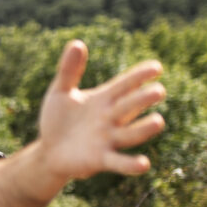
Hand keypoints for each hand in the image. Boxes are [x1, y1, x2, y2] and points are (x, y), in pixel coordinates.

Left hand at [37, 39, 165, 181]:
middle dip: (142, 99)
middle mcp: (110, 119)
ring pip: (130, 134)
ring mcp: (108, 139)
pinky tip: (143, 164)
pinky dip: (130, 164)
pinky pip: (118, 162)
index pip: (124, 85)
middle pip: (130, 107)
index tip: (156, 67)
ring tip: (158, 121)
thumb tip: (77, 43)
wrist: (49, 151)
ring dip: (143, 129)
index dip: (139, 76)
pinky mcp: (100, 160)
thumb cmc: (59, 120)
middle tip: (158, 91)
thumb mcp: (60, 93)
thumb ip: (68, 71)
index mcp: (104, 100)